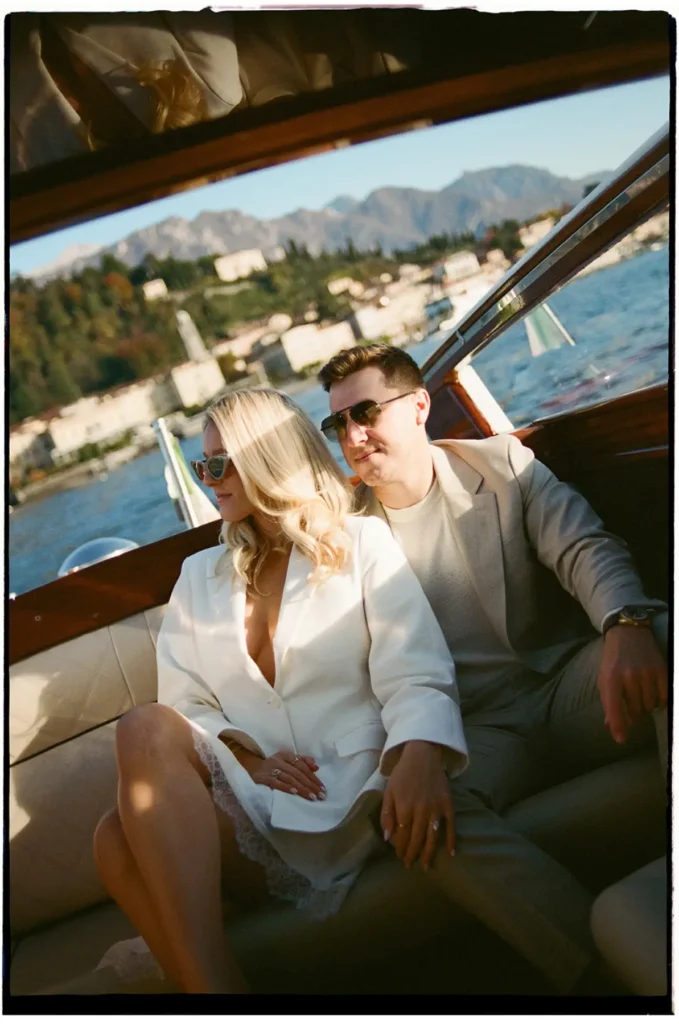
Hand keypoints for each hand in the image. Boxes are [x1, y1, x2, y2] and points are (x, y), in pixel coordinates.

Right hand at [235, 745, 325, 800]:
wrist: (251, 769)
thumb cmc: (273, 767)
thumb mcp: (286, 761)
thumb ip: (302, 761)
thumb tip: (317, 767)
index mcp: (286, 755)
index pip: (302, 765)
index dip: (313, 776)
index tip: (322, 787)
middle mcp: (278, 760)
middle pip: (297, 772)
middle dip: (310, 785)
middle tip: (320, 795)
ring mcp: (270, 769)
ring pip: (289, 778)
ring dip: (301, 788)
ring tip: (311, 797)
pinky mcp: (262, 778)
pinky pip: (276, 782)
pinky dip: (285, 787)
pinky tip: (294, 793)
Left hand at [380, 740, 454, 869]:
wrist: (422, 755)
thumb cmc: (402, 774)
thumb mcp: (389, 791)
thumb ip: (387, 815)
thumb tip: (387, 838)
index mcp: (404, 807)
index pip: (403, 835)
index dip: (401, 848)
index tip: (400, 856)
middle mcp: (421, 811)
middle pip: (417, 839)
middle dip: (412, 854)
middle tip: (409, 864)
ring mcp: (436, 808)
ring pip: (432, 837)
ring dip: (428, 853)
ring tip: (425, 865)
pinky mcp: (448, 805)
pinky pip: (451, 826)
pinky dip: (451, 840)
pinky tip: (450, 853)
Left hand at [598, 625, 666, 743]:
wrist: (628, 632)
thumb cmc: (613, 658)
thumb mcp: (604, 677)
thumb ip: (608, 701)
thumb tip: (611, 726)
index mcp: (611, 678)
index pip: (614, 708)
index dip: (618, 726)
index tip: (620, 739)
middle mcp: (629, 676)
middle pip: (635, 710)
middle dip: (632, 712)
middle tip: (630, 703)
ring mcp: (647, 673)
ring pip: (649, 706)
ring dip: (645, 706)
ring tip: (639, 695)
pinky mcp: (661, 670)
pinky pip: (663, 697)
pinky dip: (659, 700)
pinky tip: (653, 694)